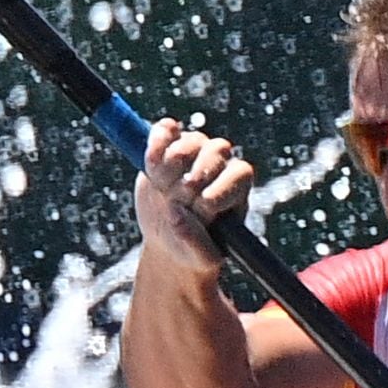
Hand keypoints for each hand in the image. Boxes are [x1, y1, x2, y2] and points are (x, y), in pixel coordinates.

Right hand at [135, 115, 252, 274]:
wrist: (168, 237)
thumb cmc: (193, 249)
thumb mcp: (201, 258)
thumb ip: (196, 243)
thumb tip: (177, 215)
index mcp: (237, 185)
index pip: (238, 173)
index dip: (216, 192)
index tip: (200, 213)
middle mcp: (219, 163)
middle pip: (215, 151)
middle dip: (191, 181)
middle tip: (177, 202)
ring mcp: (193, 151)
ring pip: (189, 141)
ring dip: (170, 167)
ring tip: (161, 188)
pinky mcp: (166, 145)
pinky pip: (165, 129)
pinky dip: (157, 141)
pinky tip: (150, 163)